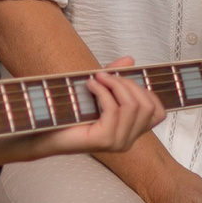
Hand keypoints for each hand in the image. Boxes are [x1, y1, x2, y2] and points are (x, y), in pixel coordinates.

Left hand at [0, 62, 165, 162]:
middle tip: (105, 75)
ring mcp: (117, 143)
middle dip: (128, 84)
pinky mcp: (103, 140)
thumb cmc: (69, 114)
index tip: (123, 79)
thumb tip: (130, 59)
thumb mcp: (97, 91)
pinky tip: (90, 85)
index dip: (146, 91)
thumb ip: (115, 77)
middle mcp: (128, 140)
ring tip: (96, 78)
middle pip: (146, 106)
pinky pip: (114, 110)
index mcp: (131, 131)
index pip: (158, 112)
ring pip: (132, 107)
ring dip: (115, 85)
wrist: (43, 132)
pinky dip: (103, 92)